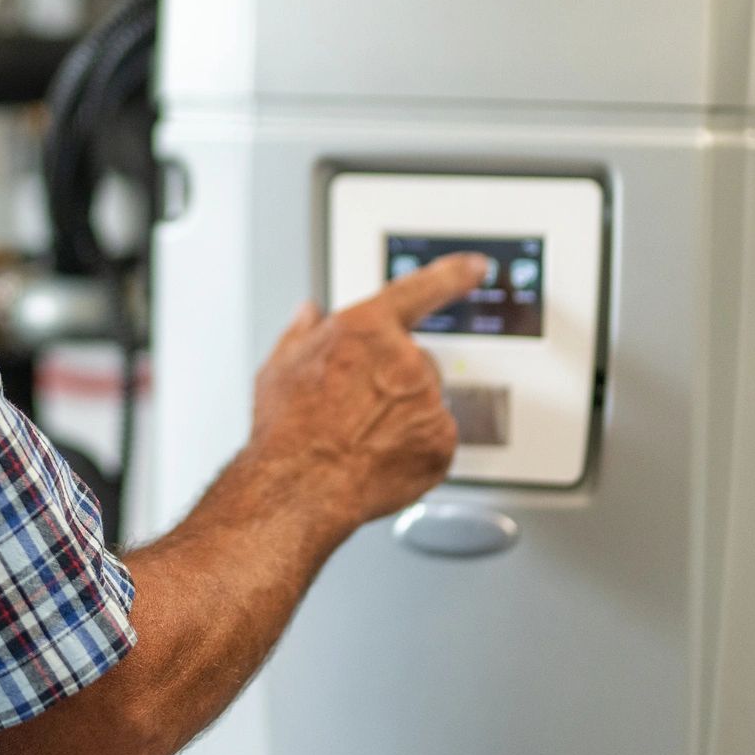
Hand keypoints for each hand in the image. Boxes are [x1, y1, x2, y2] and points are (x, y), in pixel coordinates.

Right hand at [250, 254, 486, 533]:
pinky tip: (380, 458)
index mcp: (365, 329)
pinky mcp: (442, 441)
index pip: (420, 289)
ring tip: (360, 439)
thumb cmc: (286, 430)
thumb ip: (302, 332)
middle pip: (415, 361)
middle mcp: (404, 359)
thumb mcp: (279, 366)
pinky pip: (435, 439)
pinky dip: (416, 449)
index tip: (475, 267)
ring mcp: (428, 401)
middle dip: (393, 382)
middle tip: (356, 409)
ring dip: (404, 416)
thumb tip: (309, 313)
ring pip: (426, 402)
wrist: (300, 487)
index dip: (453, 275)